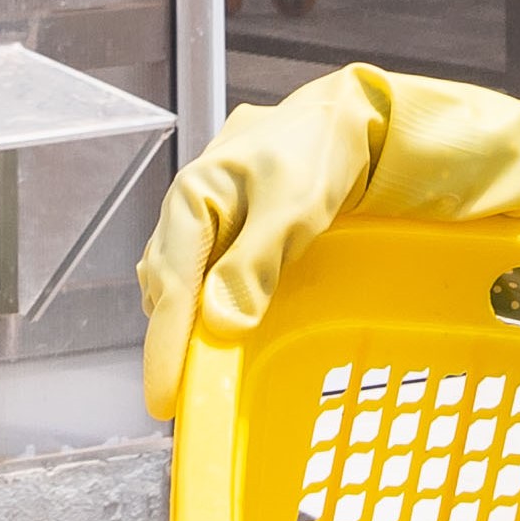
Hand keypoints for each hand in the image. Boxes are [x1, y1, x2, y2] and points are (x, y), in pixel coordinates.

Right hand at [130, 64, 519, 417]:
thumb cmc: (323, 153)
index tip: (166, 401)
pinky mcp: (225, 225)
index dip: (166, 348)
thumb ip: (255, 264)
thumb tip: (219, 325)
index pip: (172, 286)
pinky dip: (202, 304)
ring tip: (197, 368)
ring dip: (182, 323)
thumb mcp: (293, 208)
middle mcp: (188, 206)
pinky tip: (219, 322)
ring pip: (178, 280)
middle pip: (165, 286)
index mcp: (193, 196)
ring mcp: (204, 215)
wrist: (354, 118)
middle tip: (180, 396)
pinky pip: (200, 272)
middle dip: (168, 340)